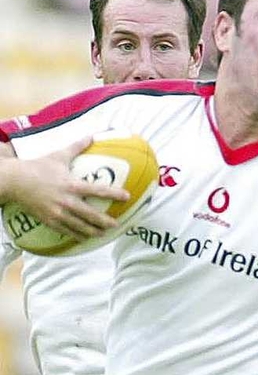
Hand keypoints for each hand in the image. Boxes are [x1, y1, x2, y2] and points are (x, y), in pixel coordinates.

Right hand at [2, 137, 128, 240]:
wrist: (13, 181)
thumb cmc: (37, 167)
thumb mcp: (59, 156)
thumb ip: (77, 147)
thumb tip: (91, 135)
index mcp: (71, 185)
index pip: (97, 190)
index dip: (114, 194)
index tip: (127, 196)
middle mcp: (66, 201)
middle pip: (90, 215)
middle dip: (105, 221)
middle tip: (117, 224)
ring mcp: (57, 213)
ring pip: (79, 226)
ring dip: (92, 231)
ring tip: (103, 234)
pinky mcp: (49, 220)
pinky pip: (65, 231)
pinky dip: (76, 235)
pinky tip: (84, 238)